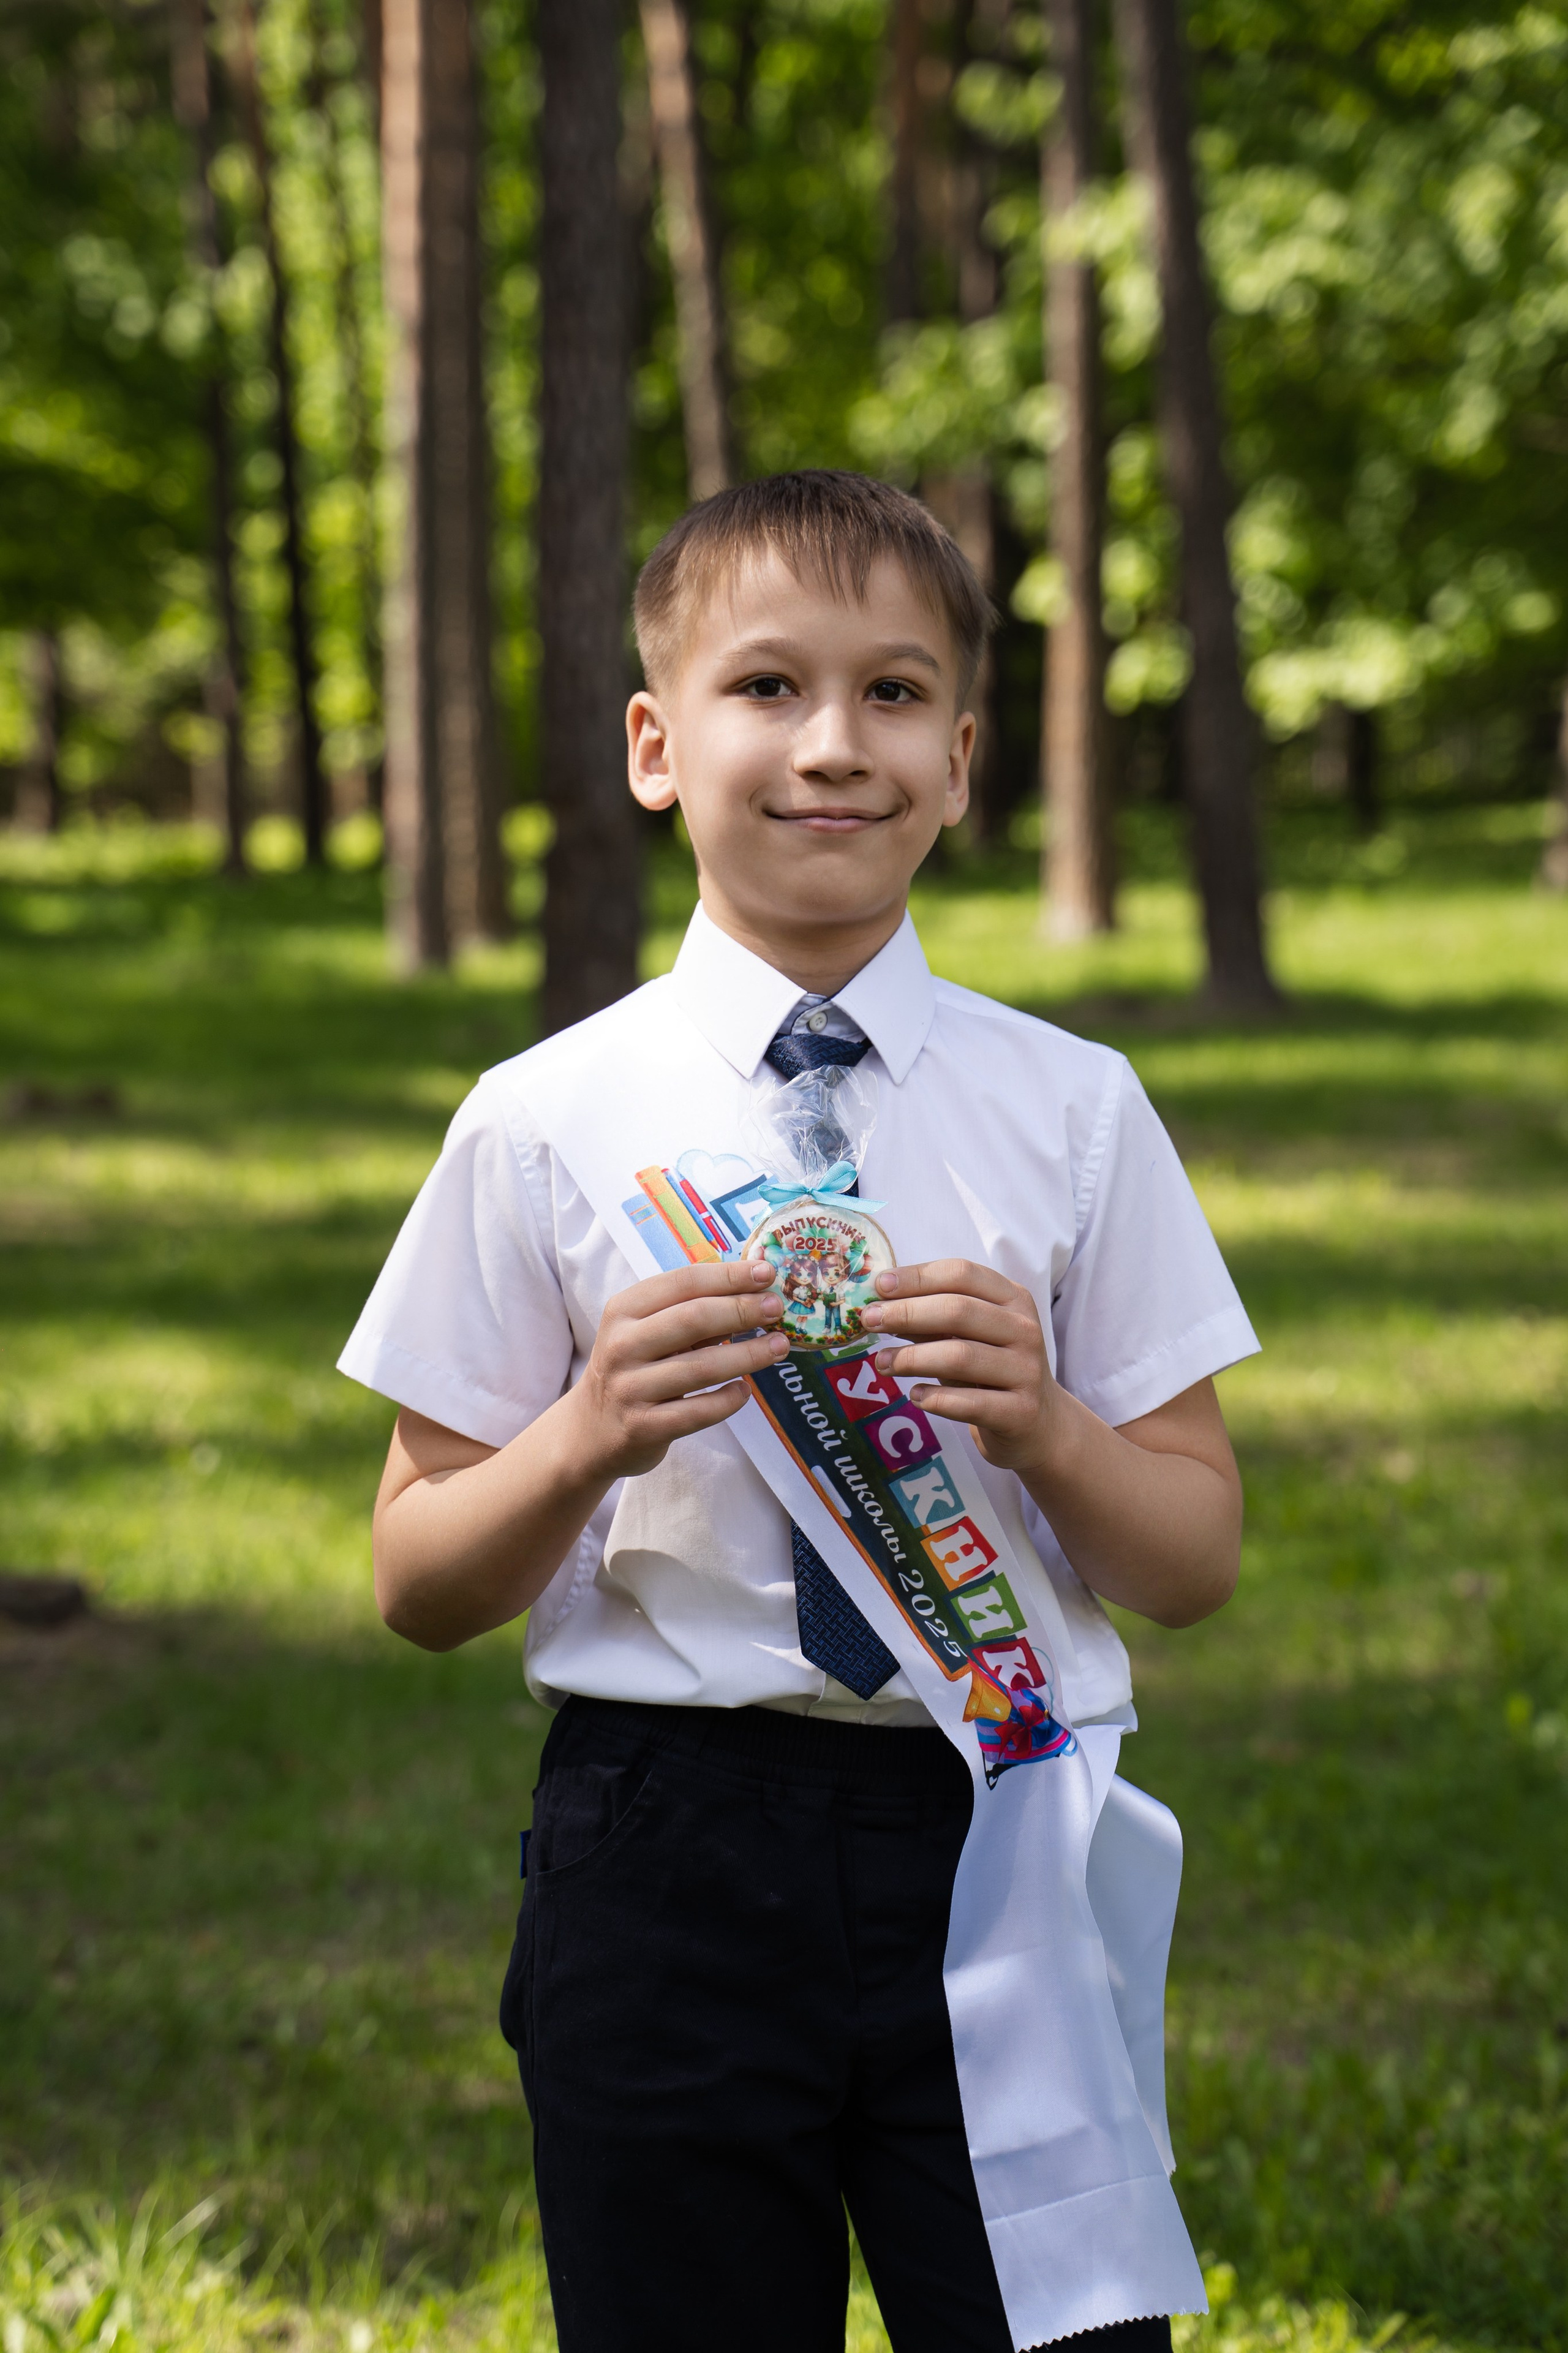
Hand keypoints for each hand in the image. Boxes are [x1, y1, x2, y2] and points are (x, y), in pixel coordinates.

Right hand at [563, 1257, 787, 1481]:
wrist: (590, 1431)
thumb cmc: (633, 1369)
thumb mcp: (648, 1333)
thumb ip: (691, 1312)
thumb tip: (754, 1291)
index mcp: (624, 1310)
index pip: (683, 1282)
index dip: (729, 1276)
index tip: (767, 1274)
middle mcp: (622, 1345)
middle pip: (693, 1319)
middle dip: (742, 1310)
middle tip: (777, 1309)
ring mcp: (630, 1388)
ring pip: (700, 1367)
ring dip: (748, 1355)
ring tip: (779, 1347)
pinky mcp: (643, 1427)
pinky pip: (697, 1412)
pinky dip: (727, 1400)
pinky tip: (746, 1391)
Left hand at [860, 1258, 1059, 1477]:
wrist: (1038, 1424)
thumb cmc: (991, 1370)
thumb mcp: (967, 1336)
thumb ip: (931, 1319)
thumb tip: (879, 1304)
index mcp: (1013, 1299)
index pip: (962, 1274)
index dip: (917, 1276)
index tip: (879, 1285)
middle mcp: (1025, 1330)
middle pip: (958, 1310)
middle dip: (906, 1313)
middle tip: (869, 1321)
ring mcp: (1026, 1371)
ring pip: (960, 1356)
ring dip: (911, 1358)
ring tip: (880, 1362)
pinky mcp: (1020, 1412)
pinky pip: (970, 1403)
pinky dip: (935, 1398)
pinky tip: (915, 1396)